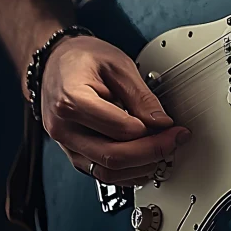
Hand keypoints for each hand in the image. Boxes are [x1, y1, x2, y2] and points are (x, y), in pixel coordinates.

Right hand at [40, 35, 190, 185]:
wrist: (56, 61)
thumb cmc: (83, 58)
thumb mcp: (118, 65)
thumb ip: (140, 96)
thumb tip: (161, 123)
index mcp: (71, 101)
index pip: (118, 130)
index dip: (151, 133)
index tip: (172, 128)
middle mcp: (64, 129)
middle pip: (111, 157)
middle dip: (150, 153)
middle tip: (174, 141)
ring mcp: (66, 144)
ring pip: (105, 172)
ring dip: (140, 167)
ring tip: (164, 150)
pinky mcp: (74, 152)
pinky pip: (100, 172)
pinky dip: (127, 171)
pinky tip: (146, 159)